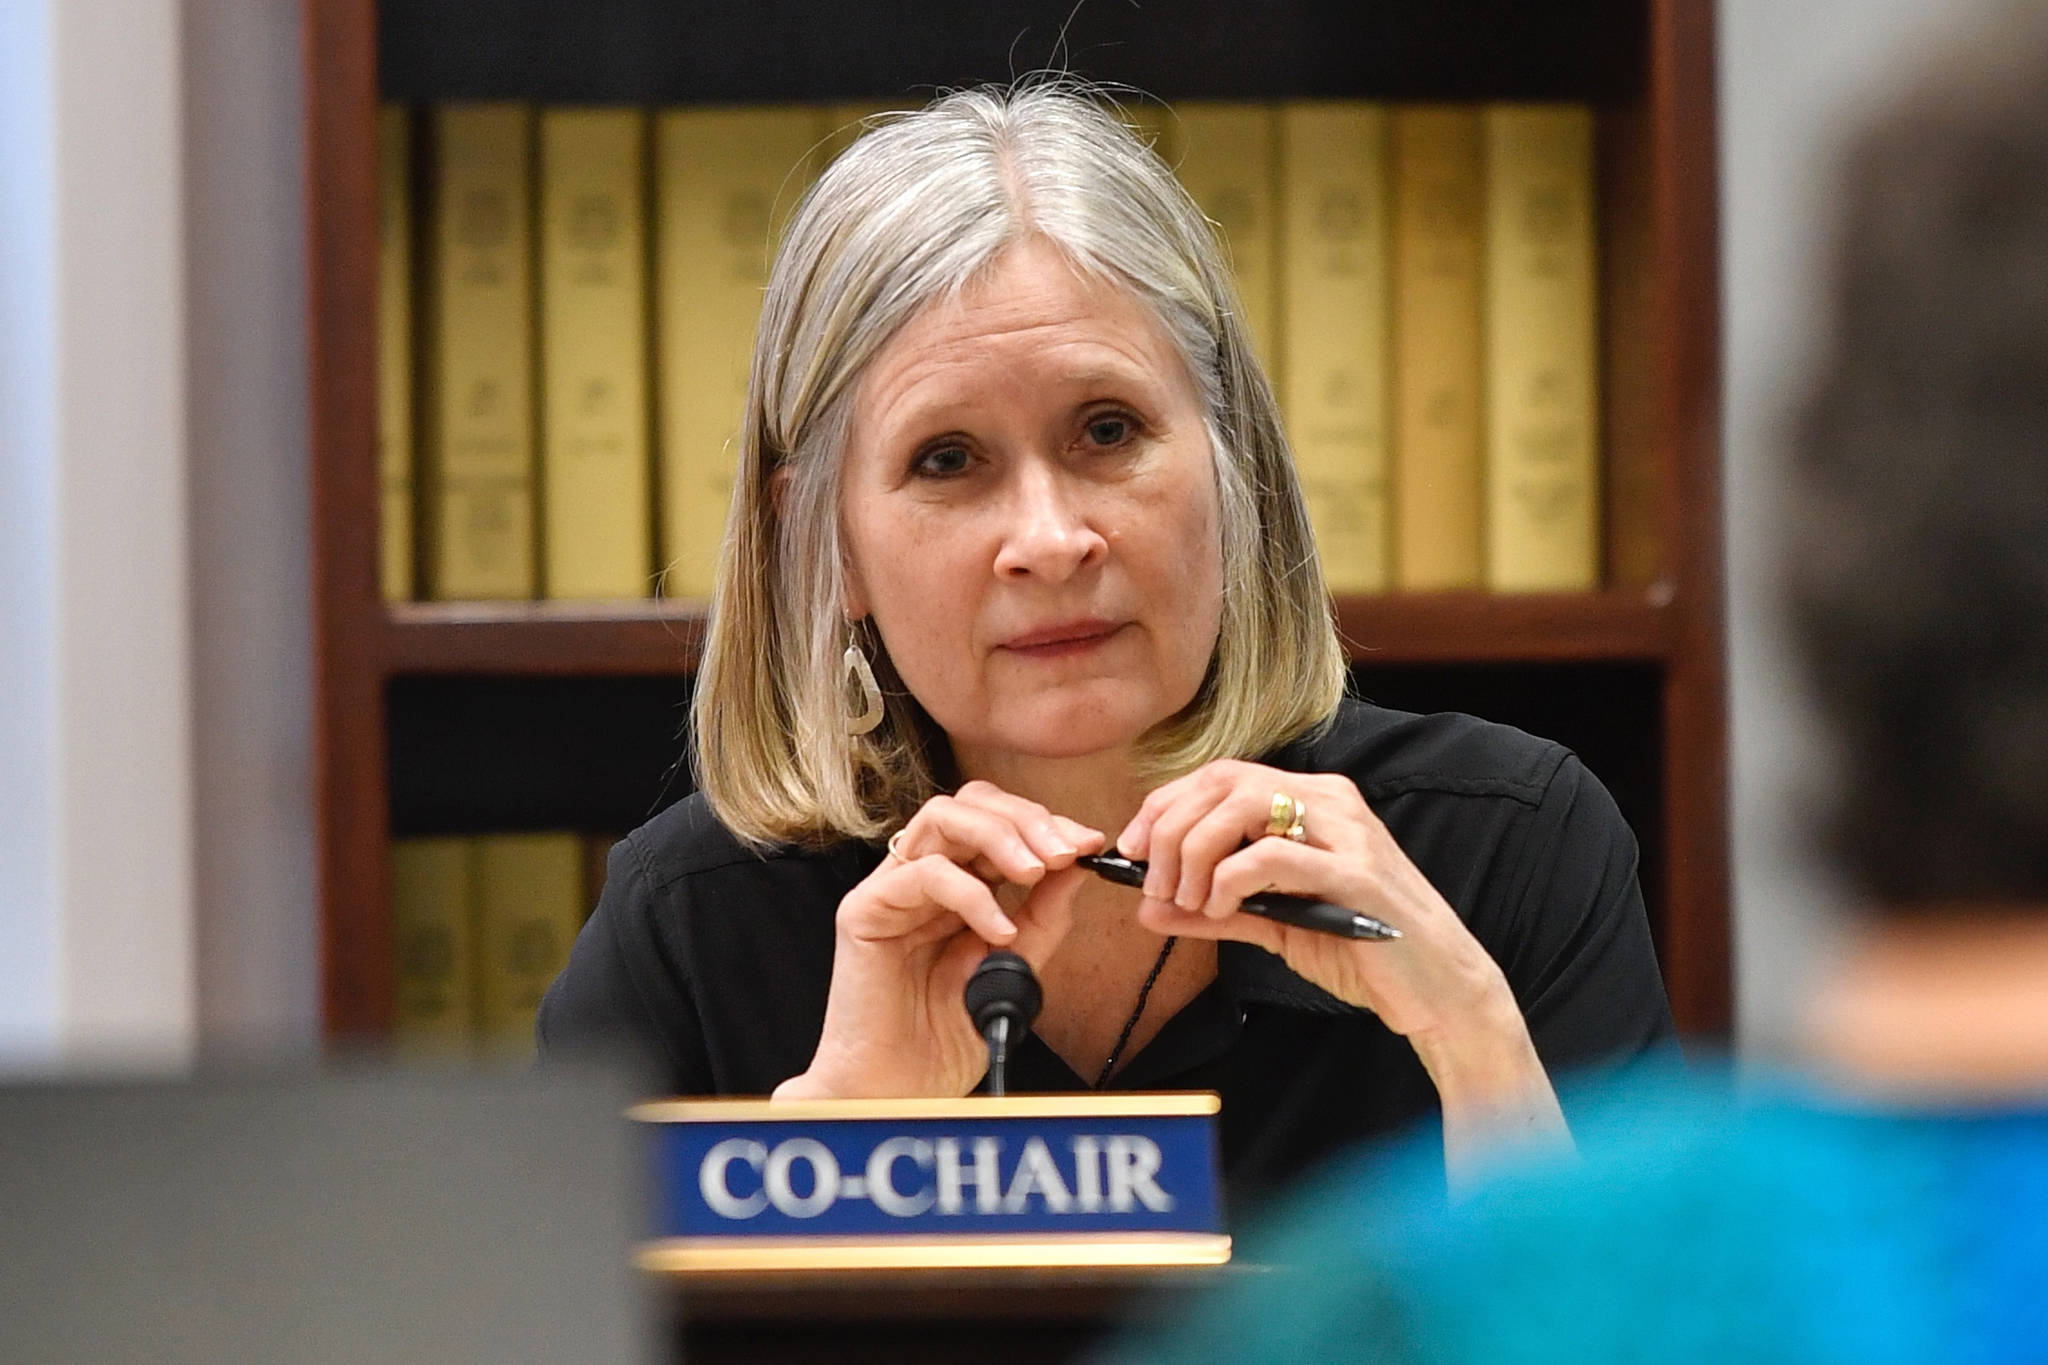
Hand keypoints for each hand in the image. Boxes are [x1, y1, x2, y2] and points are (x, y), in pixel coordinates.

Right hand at [773, 781, 1104, 1099]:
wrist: (897, 1092)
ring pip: (941, 818)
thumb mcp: (1012, 970)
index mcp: (955, 886)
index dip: (1046, 824)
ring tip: (1037, 872)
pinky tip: (1000, 930)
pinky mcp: (863, 912)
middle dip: (1027, 819)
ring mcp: (890, 891)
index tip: (1091, 845)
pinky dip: (971, 894)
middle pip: (970, 803)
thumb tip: (1077, 870)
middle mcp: (920, 877)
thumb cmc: (943, 1039)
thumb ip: (1041, 920)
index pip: (998, 823)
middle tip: (1067, 851)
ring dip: (1000, 836)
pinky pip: (923, 875)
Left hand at [1117, 759, 1569, 1180]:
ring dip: (1194, 853)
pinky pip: (1271, 857)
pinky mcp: (1356, 874)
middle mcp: (1329, 801)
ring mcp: (1347, 832)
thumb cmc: (1363, 951)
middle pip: (1222, 781)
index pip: (1220, 776)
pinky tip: (1218, 910)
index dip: (1165, 805)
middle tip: (1150, 881)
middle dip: (1169, 828)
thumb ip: (1213, 912)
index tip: (1132, 849)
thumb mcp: (1274, 925)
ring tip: (1185, 900)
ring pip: (1242, 807)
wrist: (1439, 992)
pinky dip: (1227, 881)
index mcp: (1312, 800)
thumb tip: (1145, 909)